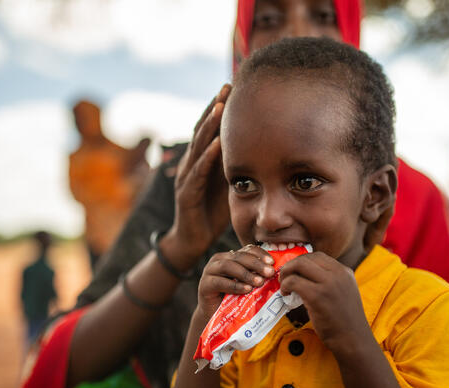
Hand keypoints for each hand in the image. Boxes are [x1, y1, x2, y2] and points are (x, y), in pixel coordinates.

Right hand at [164, 85, 232, 268]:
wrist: (192, 240)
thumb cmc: (212, 212)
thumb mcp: (228, 185)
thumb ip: (237, 166)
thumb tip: (262, 150)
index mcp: (202, 160)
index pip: (211, 128)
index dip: (220, 108)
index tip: (234, 87)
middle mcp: (192, 164)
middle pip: (203, 130)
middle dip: (214, 107)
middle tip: (227, 86)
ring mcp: (187, 178)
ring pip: (198, 147)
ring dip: (209, 126)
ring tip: (220, 107)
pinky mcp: (187, 195)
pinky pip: (198, 173)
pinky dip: (207, 158)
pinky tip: (217, 144)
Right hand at [197, 245, 274, 318]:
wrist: (218, 317)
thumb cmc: (237, 299)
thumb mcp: (249, 284)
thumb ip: (258, 275)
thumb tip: (277, 272)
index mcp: (232, 256)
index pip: (247, 249)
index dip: (260, 254)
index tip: (272, 263)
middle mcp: (219, 260)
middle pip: (239, 256)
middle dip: (256, 264)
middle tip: (269, 272)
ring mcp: (209, 271)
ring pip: (228, 266)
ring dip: (245, 273)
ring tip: (259, 282)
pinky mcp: (204, 285)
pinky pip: (220, 282)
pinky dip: (234, 285)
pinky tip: (246, 290)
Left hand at [279, 253, 370, 353]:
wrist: (354, 340)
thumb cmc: (345, 321)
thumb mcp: (344, 292)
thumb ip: (330, 281)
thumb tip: (305, 276)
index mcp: (344, 271)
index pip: (318, 256)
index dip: (302, 262)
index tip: (295, 273)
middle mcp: (338, 273)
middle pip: (307, 258)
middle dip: (291, 265)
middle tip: (285, 278)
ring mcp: (328, 283)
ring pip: (299, 265)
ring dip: (286, 273)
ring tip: (284, 286)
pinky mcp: (318, 296)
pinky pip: (294, 282)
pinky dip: (285, 285)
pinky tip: (285, 294)